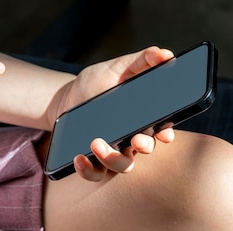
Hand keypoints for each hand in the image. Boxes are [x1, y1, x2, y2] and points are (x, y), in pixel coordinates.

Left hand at [49, 47, 176, 180]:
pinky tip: (79, 158)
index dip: (166, 135)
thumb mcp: (118, 67)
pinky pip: (96, 174)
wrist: (65, 98)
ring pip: (124, 166)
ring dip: (113, 158)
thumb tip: (165, 54)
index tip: (165, 134)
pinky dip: (88, 170)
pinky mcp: (93, 161)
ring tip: (96, 143)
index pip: (162, 130)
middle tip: (136, 140)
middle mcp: (133, 138)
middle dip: (145, 147)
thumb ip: (142, 60)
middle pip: (146, 150)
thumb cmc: (96, 83)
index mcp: (144, 118)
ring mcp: (114, 152)